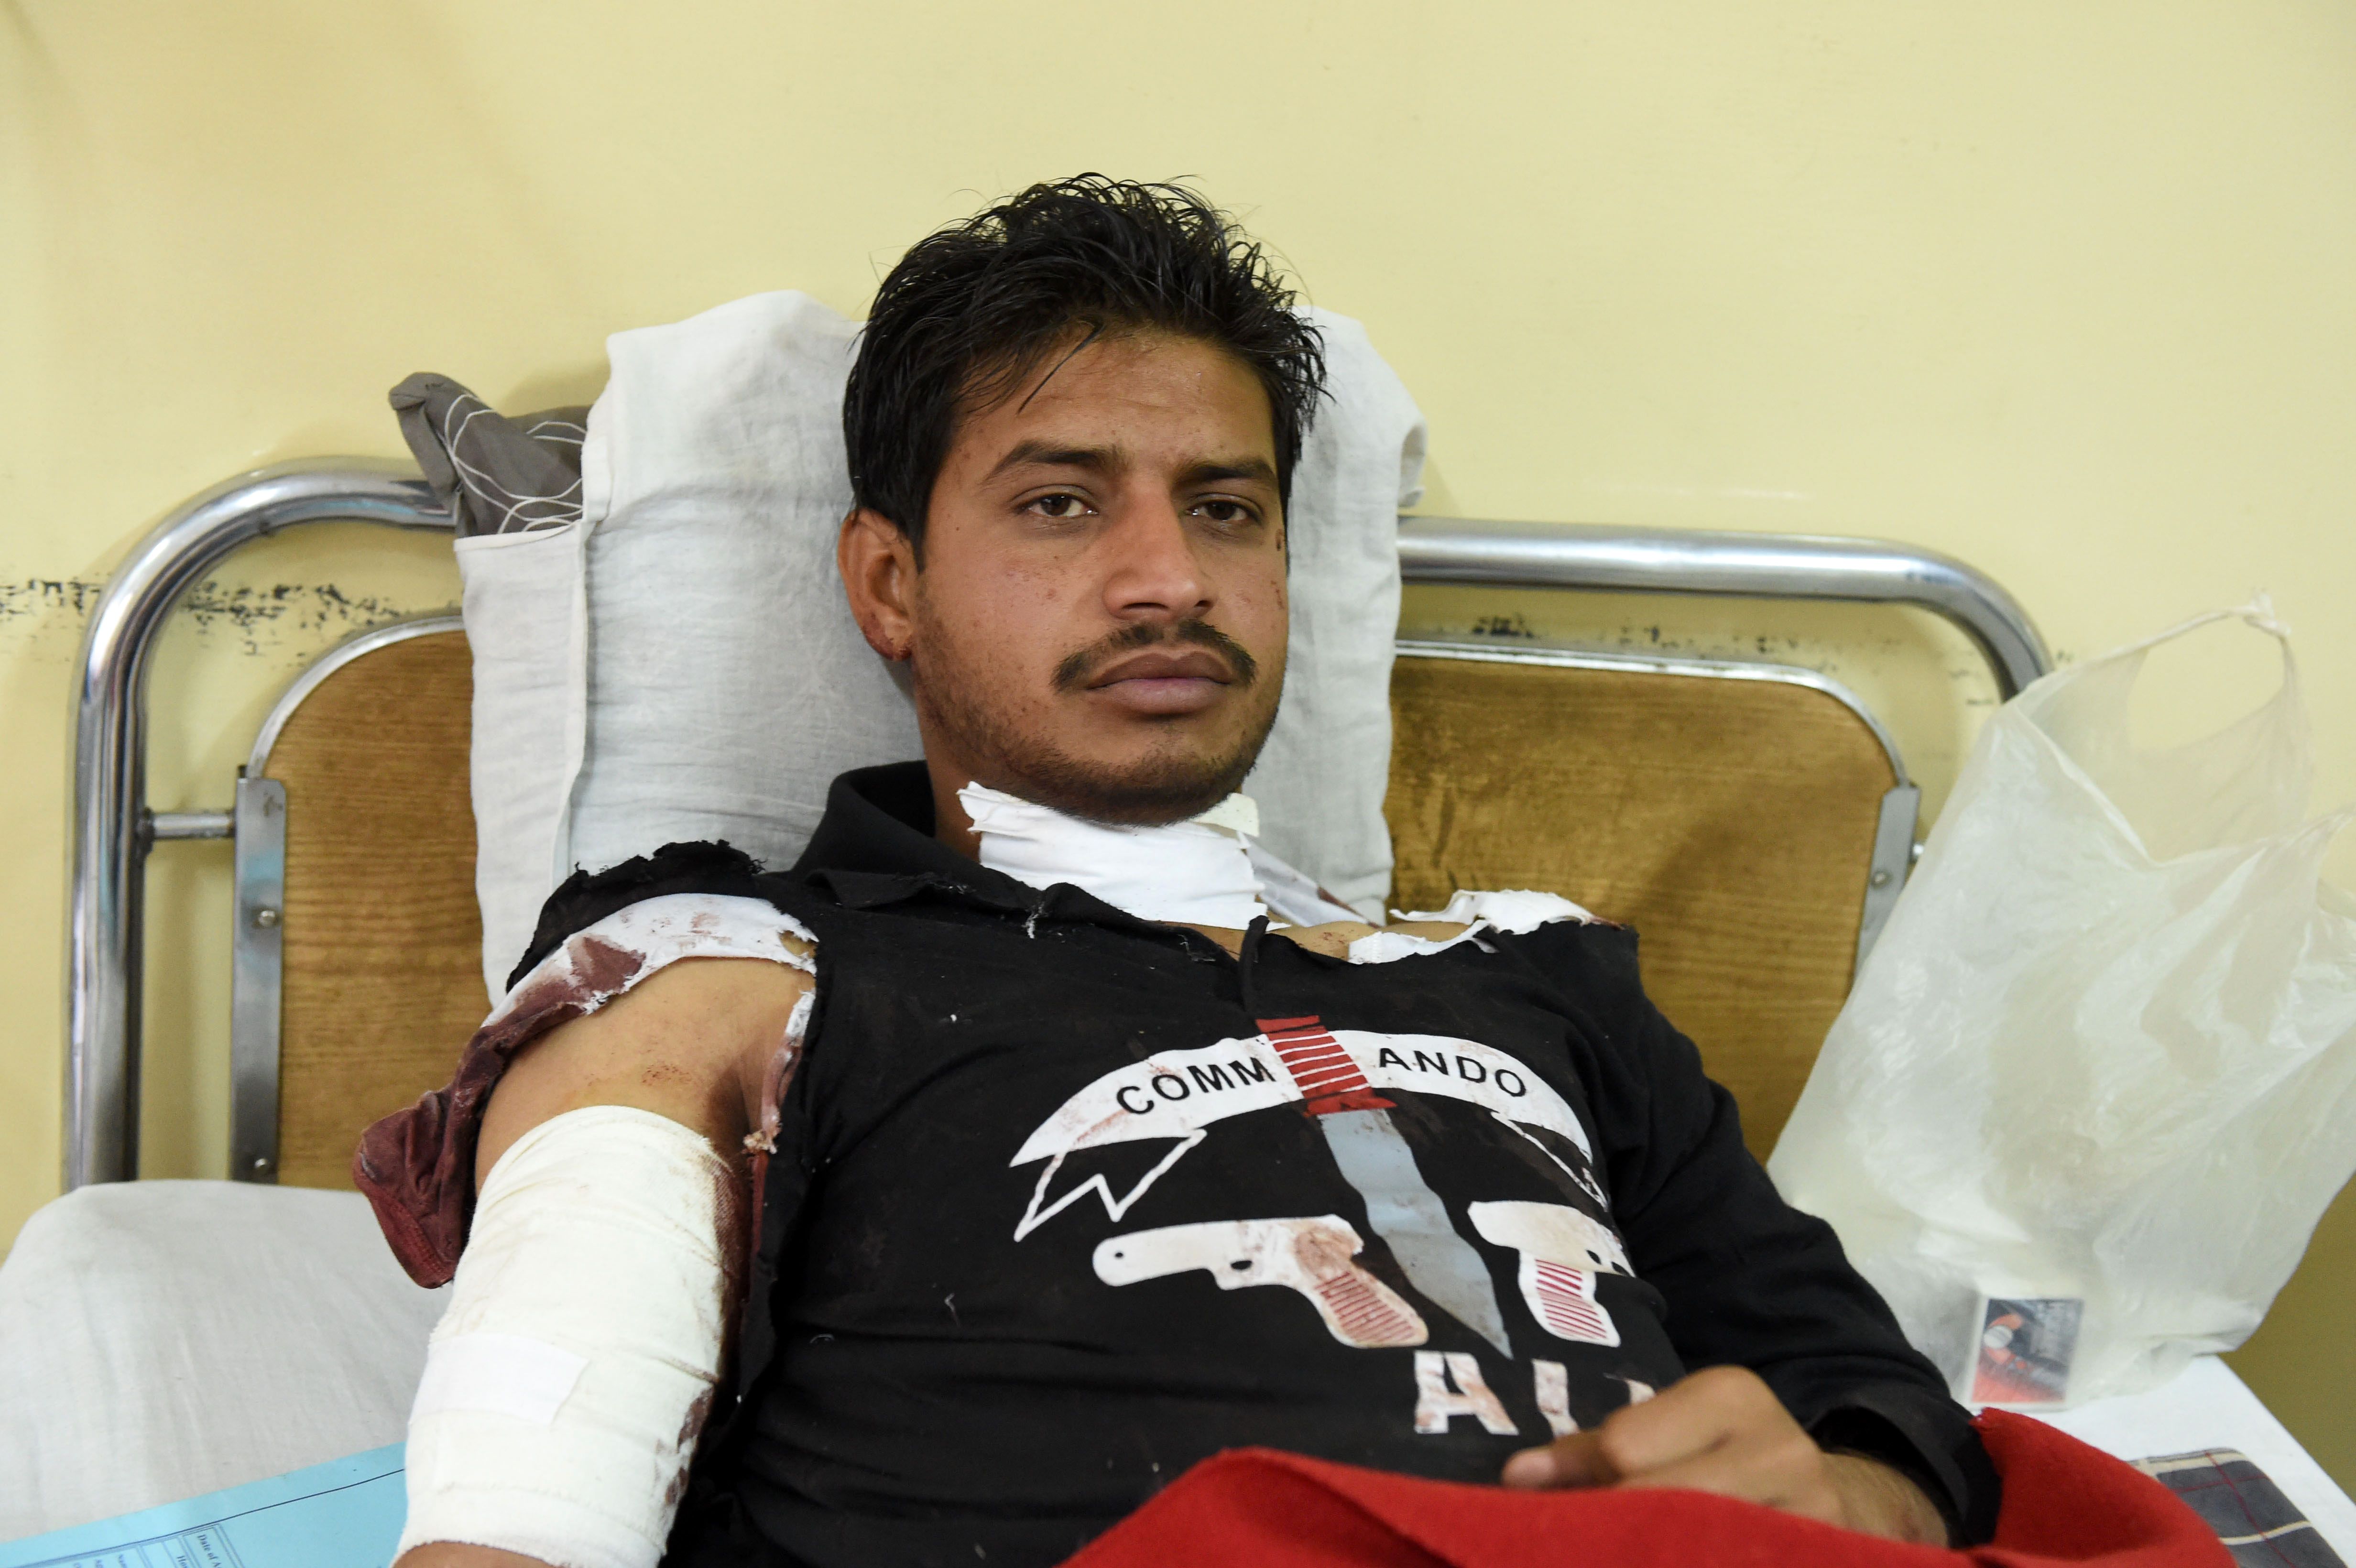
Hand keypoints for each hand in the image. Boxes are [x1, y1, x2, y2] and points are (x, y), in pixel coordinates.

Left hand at [1498, 1365, 1949, 1544]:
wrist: (1824, 1496)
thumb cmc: (1715, 1459)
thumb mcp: (1662, 1434)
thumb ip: (1591, 1453)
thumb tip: (1518, 1479)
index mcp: (1731, 1395)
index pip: (1626, 1447)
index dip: (1584, 1486)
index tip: (1551, 1508)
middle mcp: (1781, 1450)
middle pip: (1664, 1503)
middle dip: (1613, 1533)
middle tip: (1573, 1545)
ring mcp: (1814, 1516)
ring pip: (1700, 1547)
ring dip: (1648, 1553)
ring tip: (1616, 1552)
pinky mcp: (1825, 1555)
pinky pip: (1741, 1562)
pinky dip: (1690, 1563)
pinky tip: (1664, 1560)